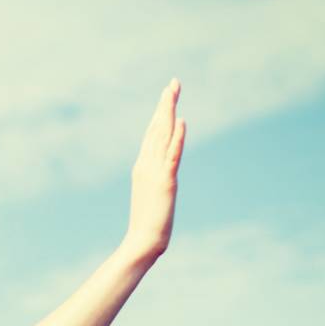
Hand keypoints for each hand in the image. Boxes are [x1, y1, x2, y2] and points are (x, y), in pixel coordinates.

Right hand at [123, 79, 185, 262]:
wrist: (143, 242)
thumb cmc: (148, 225)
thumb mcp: (152, 196)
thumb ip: (155, 183)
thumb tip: (161, 179)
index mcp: (142, 166)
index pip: (152, 134)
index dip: (160, 113)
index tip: (167, 95)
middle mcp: (145, 164)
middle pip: (156, 128)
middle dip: (165, 104)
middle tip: (173, 83)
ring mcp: (154, 171)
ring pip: (162, 135)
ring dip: (169, 111)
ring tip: (174, 91)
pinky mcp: (165, 181)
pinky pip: (172, 155)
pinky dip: (177, 137)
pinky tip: (182, 121)